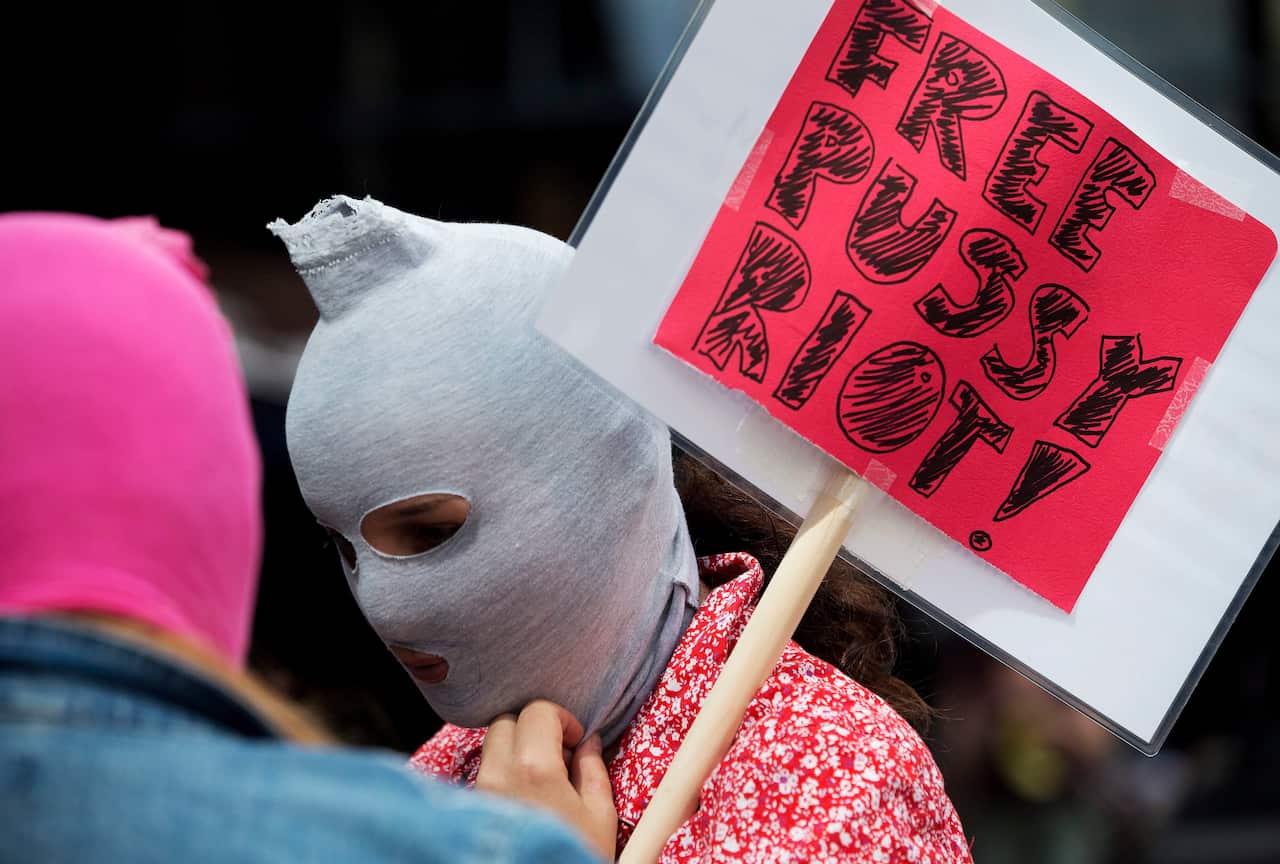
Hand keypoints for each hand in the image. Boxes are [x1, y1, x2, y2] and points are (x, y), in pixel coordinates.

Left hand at [476, 700, 616, 860]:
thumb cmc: (576, 856)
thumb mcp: (600, 816)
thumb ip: (593, 770)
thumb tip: (589, 743)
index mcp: (535, 768)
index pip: (537, 711)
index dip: (561, 718)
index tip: (575, 739)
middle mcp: (498, 775)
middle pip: (507, 721)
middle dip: (534, 728)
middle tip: (558, 753)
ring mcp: (479, 793)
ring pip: (490, 746)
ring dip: (515, 748)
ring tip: (541, 777)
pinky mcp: (471, 810)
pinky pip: (484, 773)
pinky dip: (503, 771)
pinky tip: (525, 796)